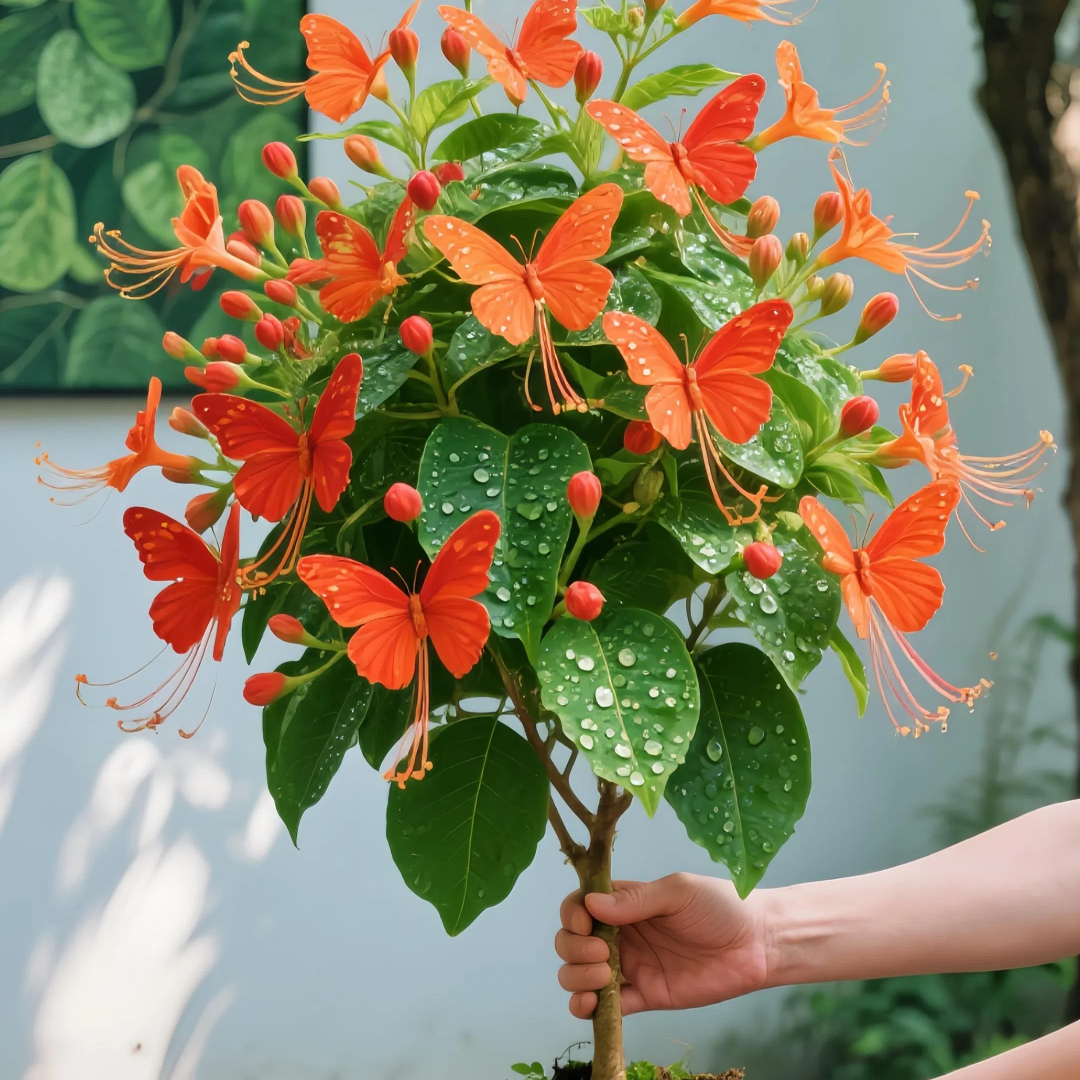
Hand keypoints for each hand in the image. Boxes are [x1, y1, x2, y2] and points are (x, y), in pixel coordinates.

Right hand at [555, 873, 768, 1017]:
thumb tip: (591, 903)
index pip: (580, 906)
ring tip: (605, 976)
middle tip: (601, 953)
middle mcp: (621, 934)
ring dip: (577, 977)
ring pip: (581, 975)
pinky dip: (589, 1008)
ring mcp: (631, 967)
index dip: (572, 915)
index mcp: (626, 903)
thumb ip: (636, 900)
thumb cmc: (720, 906)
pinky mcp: (646, 996)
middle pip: (571, 942)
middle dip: (573, 949)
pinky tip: (591, 1004)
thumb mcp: (678, 892)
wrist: (758, 944)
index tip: (584, 922)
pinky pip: (608, 1007)